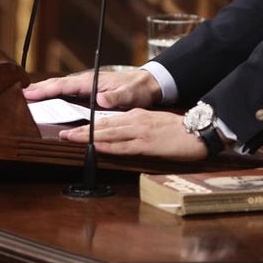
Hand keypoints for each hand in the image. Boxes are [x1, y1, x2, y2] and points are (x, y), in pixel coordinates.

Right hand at [23, 69, 161, 109]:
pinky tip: (49, 98)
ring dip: (45, 91)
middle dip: (39, 88)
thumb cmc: (140, 89)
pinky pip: (68, 91)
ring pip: (61, 87)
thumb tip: (100, 98)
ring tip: (28, 96)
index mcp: (92, 81)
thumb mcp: (131, 95)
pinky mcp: (90, 91)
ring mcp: (88, 85)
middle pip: (57, 84)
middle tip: (19, 94)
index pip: (63, 85)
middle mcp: (87, 81)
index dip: (45, 90)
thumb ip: (117, 97)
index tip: (28, 92)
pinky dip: (55, 93)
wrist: (149, 83)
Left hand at [59, 108, 207, 160]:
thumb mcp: (156, 123)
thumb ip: (139, 127)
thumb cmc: (180, 129)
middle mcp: (136, 120)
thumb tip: (123, 135)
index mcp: (138, 115)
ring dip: (88, 136)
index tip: (76, 129)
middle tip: (64, 134)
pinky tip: (94, 146)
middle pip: (103, 125)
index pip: (109, 120)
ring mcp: (140, 132)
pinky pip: (121, 145)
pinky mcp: (146, 144)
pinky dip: (106, 145)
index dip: (91, 125)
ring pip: (108, 133)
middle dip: (82, 130)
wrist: (198, 130)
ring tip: (71, 139)